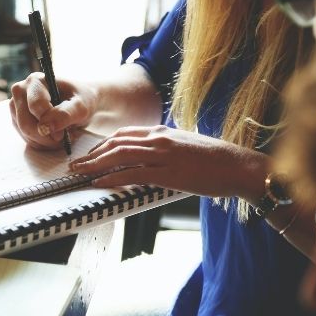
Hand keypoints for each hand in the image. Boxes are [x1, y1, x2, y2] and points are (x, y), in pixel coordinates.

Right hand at [9, 72, 96, 149]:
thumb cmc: (81, 100)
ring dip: (45, 141)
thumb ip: (65, 114)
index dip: (49, 123)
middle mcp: (21, 91)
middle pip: (26, 123)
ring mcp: (16, 106)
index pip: (35, 106)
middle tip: (64, 137)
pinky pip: (26, 139)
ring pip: (25, 133)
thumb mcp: (81, 106)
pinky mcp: (17, 120)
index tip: (63, 133)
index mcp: (35, 81)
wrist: (79, 103)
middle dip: (46, 136)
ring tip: (62, 134)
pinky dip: (42, 143)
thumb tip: (46, 127)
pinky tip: (53, 136)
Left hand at [68, 125, 265, 197]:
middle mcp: (159, 139)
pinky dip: (112, 177)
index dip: (103, 144)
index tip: (90, 154)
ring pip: (119, 155)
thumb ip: (166, 149)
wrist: (238, 166)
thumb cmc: (216, 160)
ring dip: (95, 165)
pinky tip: (99, 183)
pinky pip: (132, 173)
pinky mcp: (168, 172)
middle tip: (76, 164)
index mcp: (163, 132)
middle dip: (92, 154)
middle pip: (116, 142)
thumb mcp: (186, 147)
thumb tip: (151, 159)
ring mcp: (163, 154)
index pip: (124, 134)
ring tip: (80, 173)